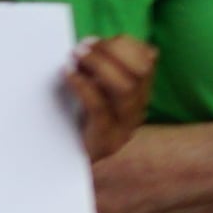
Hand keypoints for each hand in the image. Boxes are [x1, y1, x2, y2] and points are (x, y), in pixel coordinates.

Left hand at [64, 35, 156, 164]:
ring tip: (75, 56)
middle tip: (83, 46)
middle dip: (112, 52)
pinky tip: (69, 74)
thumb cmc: (75, 128)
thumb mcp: (93, 98)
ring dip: (99, 65)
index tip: (97, 39)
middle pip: (140, 72)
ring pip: (125, 88)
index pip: (147, 61)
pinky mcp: (105, 140)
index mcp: (139, 97)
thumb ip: (100, 76)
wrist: (64, 173)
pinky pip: (100, 107)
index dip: (126, 44)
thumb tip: (92, 45)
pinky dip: (84, 86)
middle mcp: (138, 111)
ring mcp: (125, 127)